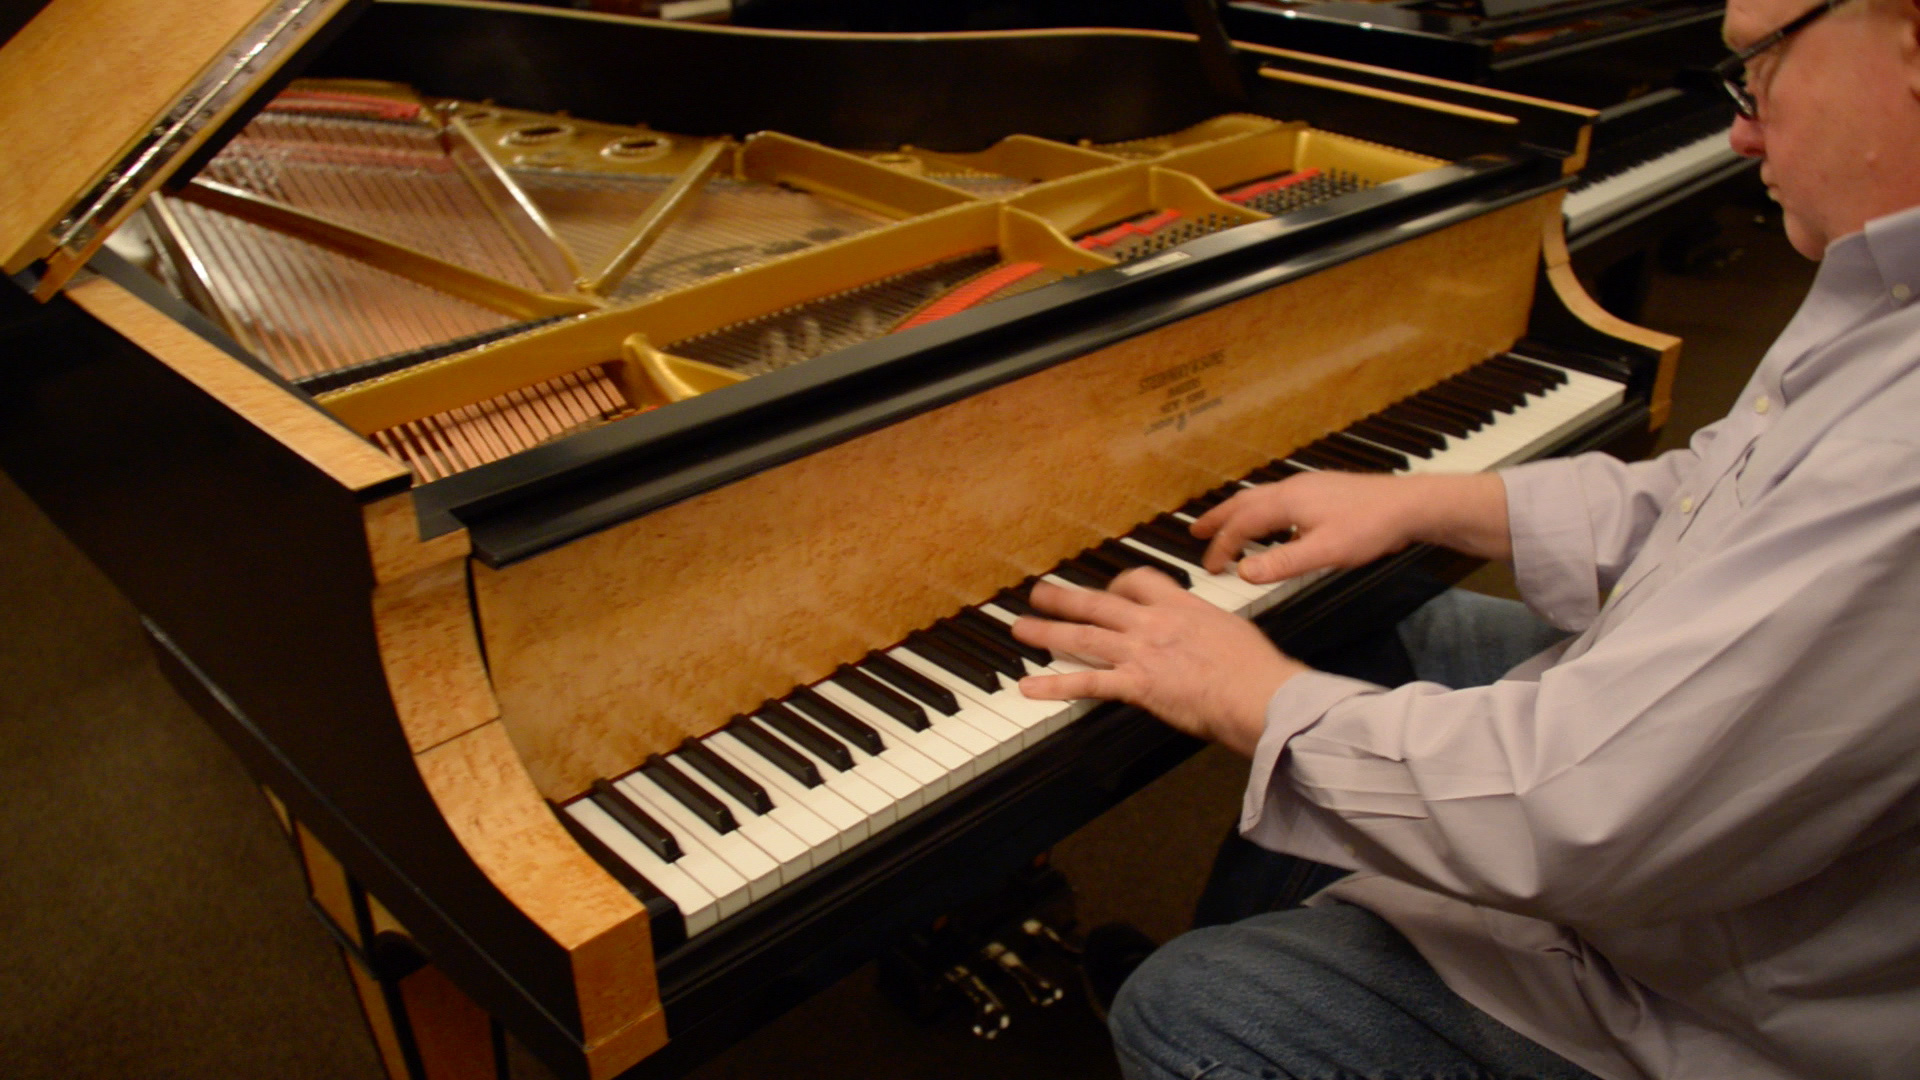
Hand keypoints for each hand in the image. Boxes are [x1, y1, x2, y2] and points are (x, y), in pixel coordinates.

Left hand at [1012, 569, 1306, 756]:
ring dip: (1048, 631)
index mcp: (1184, 607)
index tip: (1108, 589)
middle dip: (1066, 597)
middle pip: (1100, 602)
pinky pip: (1088, 682)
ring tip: (1021, 627)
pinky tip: (1029, 688)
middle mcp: (1156, 623)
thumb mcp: (1235, 635)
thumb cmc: (1260, 673)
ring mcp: (1144, 652)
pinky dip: (1055, 685)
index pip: (1140, 581)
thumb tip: (1214, 641)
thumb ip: (1213, 634)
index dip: (1117, 584)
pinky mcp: (1139, 684)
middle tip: (1040, 593)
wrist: (1263, 695)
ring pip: (1085, 635)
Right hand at [1192, 470, 1510, 582]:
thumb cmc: (1370, 528)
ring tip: (1227, 528)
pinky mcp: (1322, 491)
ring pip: (1261, 499)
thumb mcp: (1324, 553)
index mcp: (1286, 502)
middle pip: (1243, 502)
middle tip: (1195, 533)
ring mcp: (1307, 487)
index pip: (1241, 524)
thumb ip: (1282, 563)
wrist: (1410, 505)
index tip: (1209, 567)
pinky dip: (1262, 513)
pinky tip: (1273, 527)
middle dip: (1217, 519)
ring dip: (1238, 514)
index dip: (1221, 546)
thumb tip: (1243, 572)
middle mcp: (1292, 489)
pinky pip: (1278, 499)